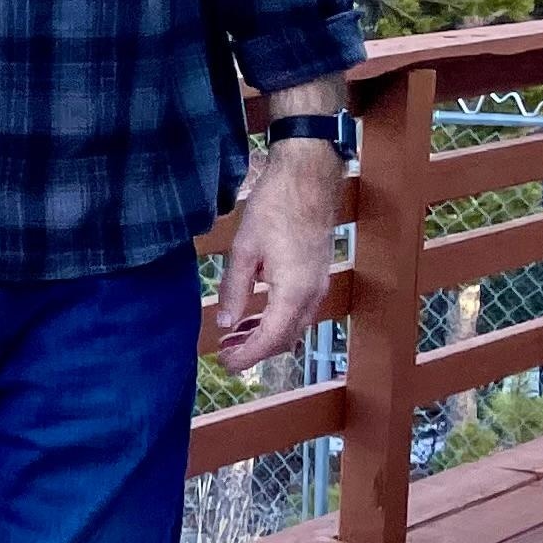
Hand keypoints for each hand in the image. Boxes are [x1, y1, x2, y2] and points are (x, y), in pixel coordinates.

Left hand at [209, 138, 340, 371]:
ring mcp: (319, 284)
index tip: (225, 364)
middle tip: (224, 353)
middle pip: (286, 339)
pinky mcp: (317, 274)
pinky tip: (254, 315)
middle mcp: (312, 294)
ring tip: (233, 337)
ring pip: (294, 326)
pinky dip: (277, 320)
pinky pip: (299, 310)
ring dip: (266, 336)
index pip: (270, 339)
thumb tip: (224, 323)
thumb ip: (234, 290)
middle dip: (255, 351)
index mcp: (293, 291)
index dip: (247, 356)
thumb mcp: (244, 250)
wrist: (308, 179)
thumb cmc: (274, 208)